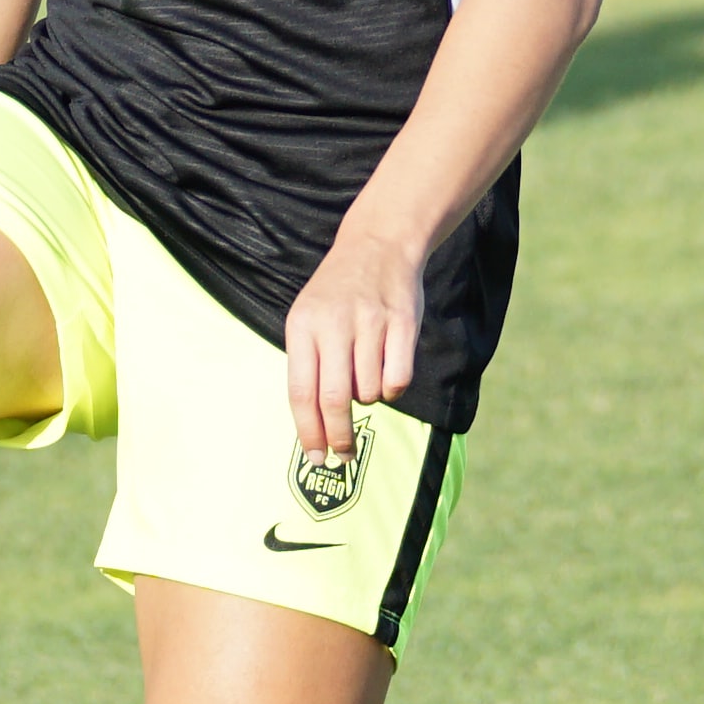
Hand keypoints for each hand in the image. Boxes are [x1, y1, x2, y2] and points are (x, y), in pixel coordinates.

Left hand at [279, 225, 423, 469]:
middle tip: (343, 455)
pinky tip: (387, 371)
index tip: (315, 458)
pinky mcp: (403, 323)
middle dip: (339, 436)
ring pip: (369, 391)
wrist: (377, 245)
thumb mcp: (308, 318)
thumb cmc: (336, 295)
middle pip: (334, 399)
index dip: (309, 432)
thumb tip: (314, 427)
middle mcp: (334, 324)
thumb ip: (308, 365)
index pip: (301, 392)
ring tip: (365, 376)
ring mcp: (370, 322)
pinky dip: (392, 388)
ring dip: (368, 399)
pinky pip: (398, 379)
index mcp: (302, 326)